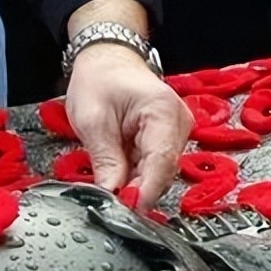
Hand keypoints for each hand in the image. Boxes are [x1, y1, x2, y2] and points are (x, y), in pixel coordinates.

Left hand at [64, 43, 191, 211]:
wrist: (106, 61)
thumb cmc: (99, 79)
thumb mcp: (92, 120)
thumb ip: (105, 160)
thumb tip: (112, 196)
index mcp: (163, 111)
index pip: (161, 162)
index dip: (144, 191)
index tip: (127, 210)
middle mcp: (179, 123)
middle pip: (163, 172)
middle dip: (138, 192)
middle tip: (112, 207)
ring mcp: (176, 134)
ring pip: (159, 174)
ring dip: (136, 186)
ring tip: (112, 190)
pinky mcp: (167, 142)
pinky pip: (154, 168)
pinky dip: (137, 178)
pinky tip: (120, 180)